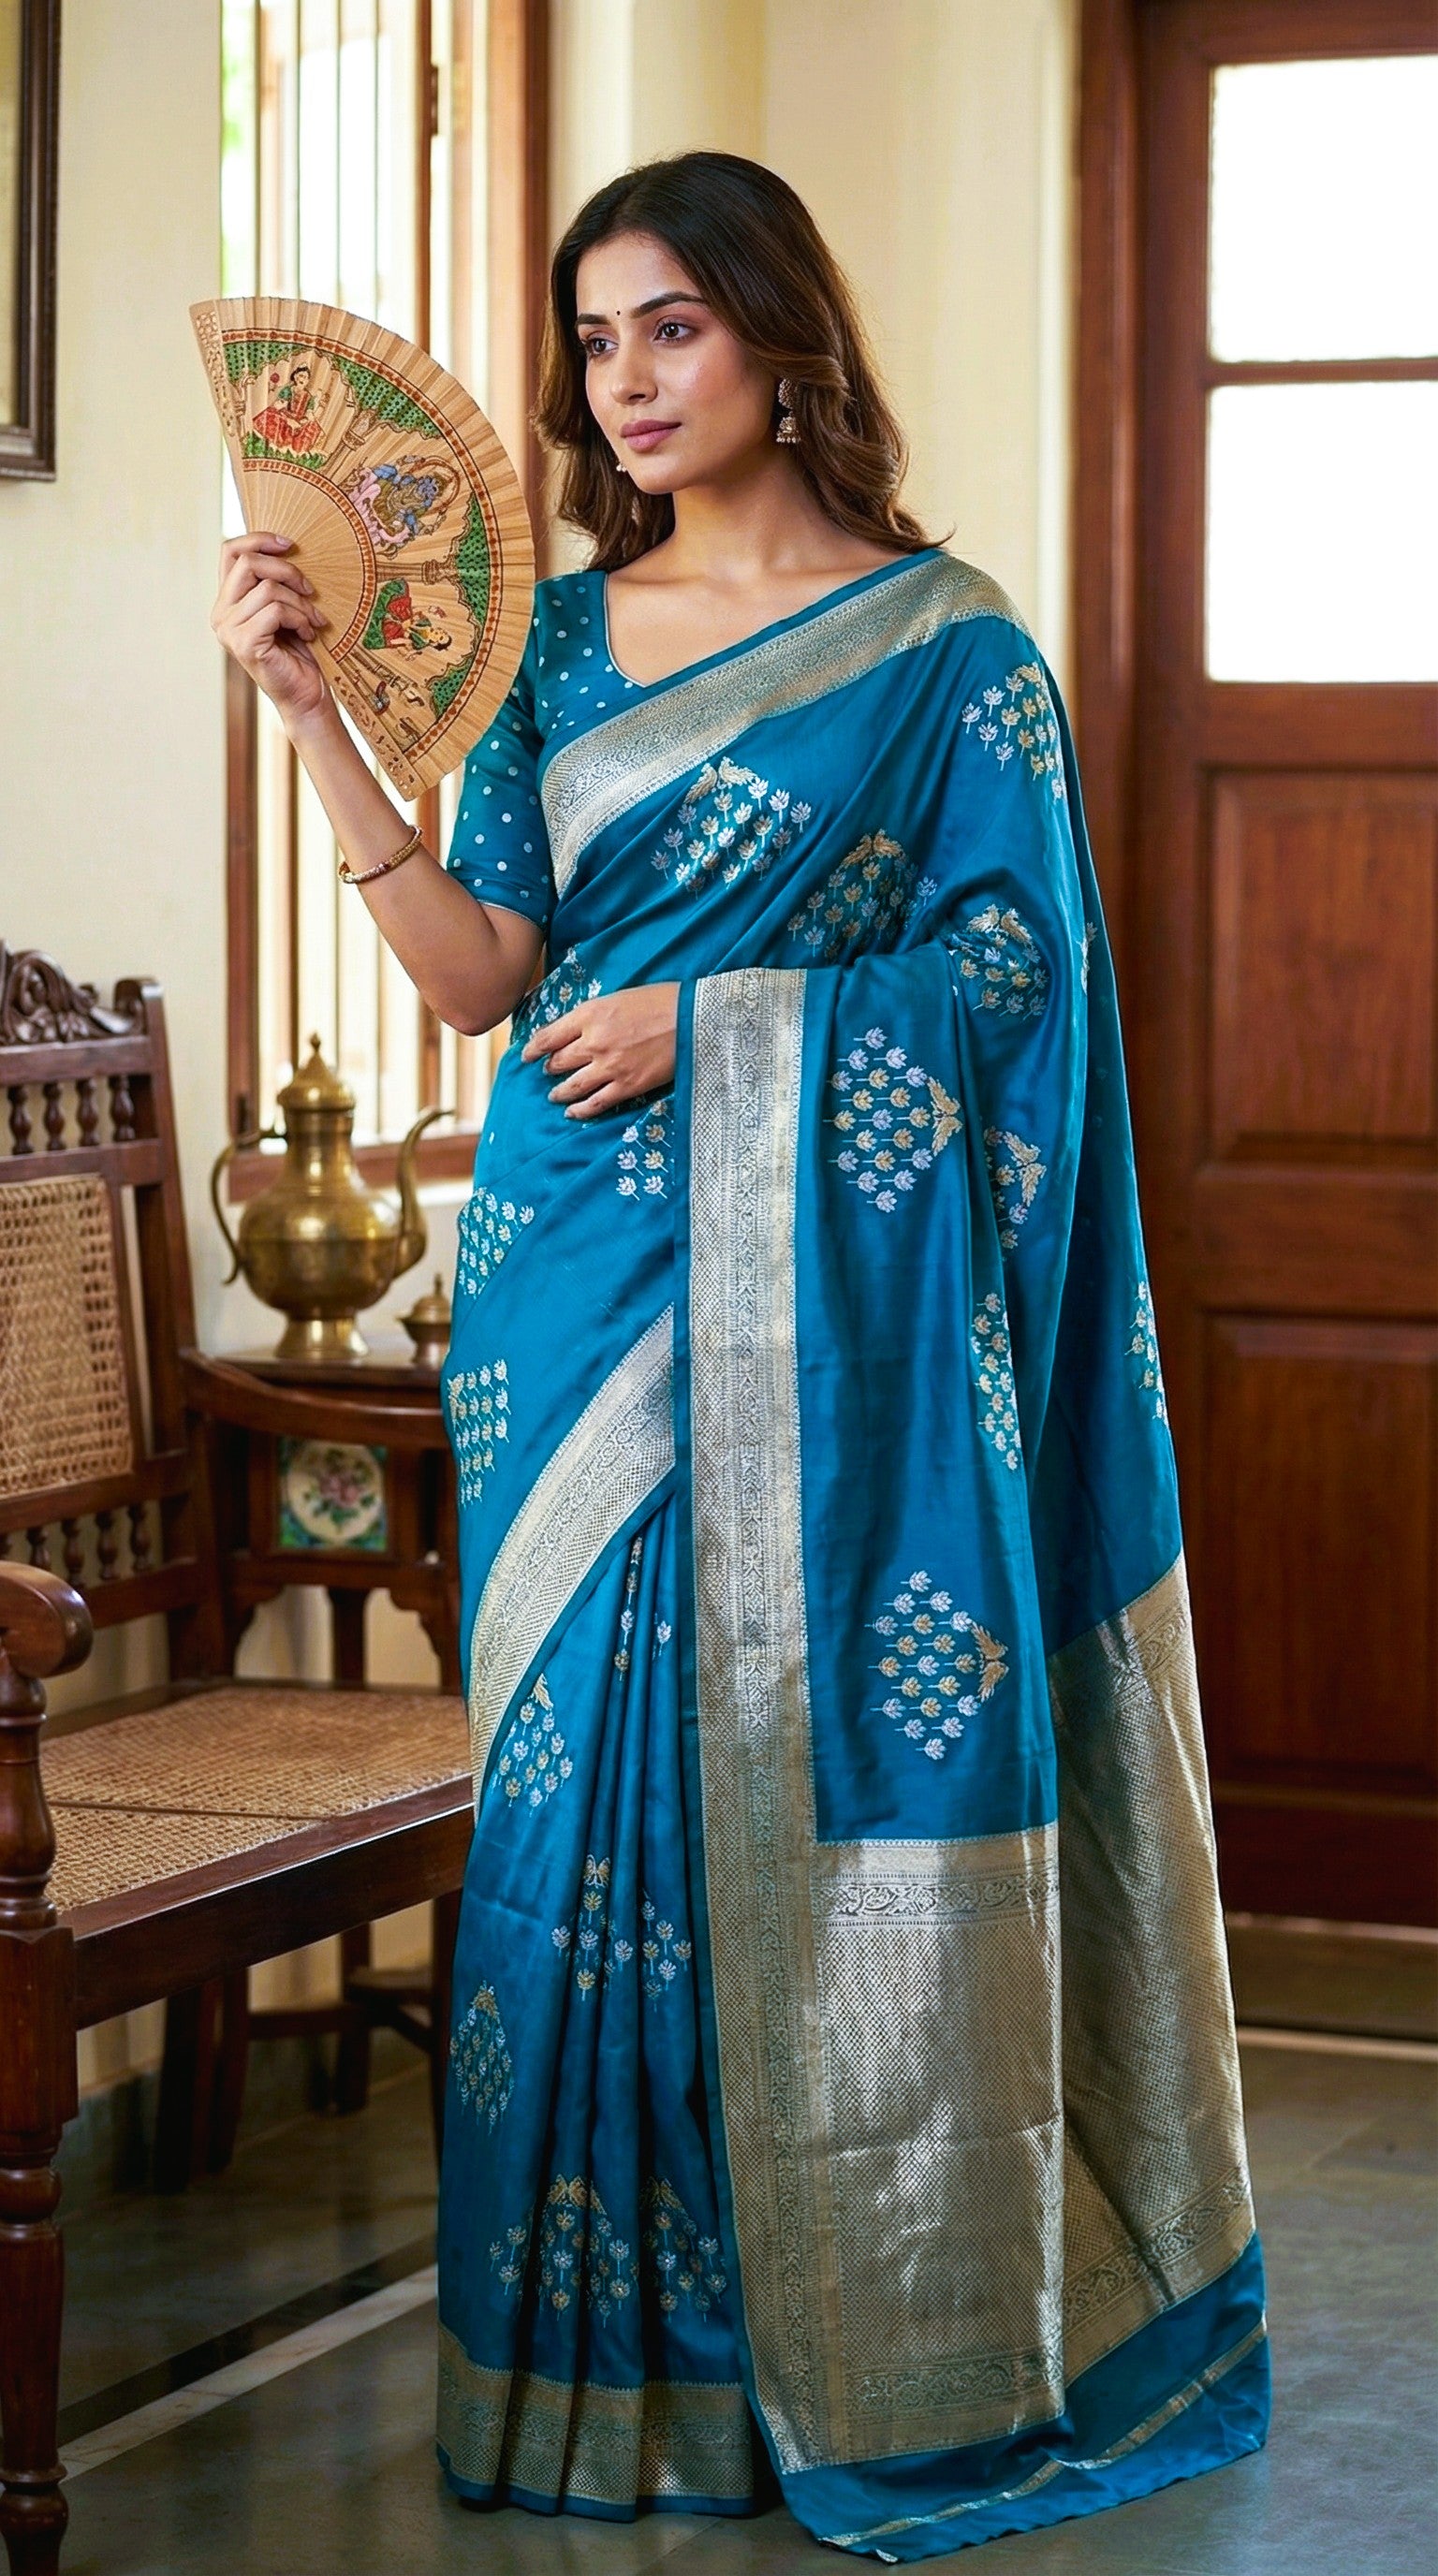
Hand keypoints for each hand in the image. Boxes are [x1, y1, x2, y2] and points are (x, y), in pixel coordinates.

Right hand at [211, 532, 330, 729]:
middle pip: (248, 563)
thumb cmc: (299, 651)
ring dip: (300, 602)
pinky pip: (275, 610)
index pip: (229, 551)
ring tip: (313, 620)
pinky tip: (308, 633)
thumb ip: (273, 580)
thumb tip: (286, 544)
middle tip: (310, 590)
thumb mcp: (284, 606)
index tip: (290, 544)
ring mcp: (229, 630)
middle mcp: (220, 613)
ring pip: (268, 588)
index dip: (258, 539)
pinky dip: (299, 618)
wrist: (307, 694)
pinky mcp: (244, 643)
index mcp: (227, 600)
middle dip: (287, 570)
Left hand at [522, 982, 679, 1117]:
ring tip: (554, 1096)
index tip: (525, 1055)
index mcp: (590, 1015)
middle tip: (547, 1072)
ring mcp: (609, 1067)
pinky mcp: (627, 1086)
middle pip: (558, 1062)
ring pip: (572, 1086)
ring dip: (559, 1092)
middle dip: (549, 1069)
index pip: (549, 1036)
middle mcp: (594, 1042)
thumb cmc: (660, 1002)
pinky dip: (580, 1110)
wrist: (692, 1018)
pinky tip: (572, 1112)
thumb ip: (594, 1015)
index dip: (533, 1048)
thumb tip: (576, 1029)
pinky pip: (596, 1104)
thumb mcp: (618, 998)